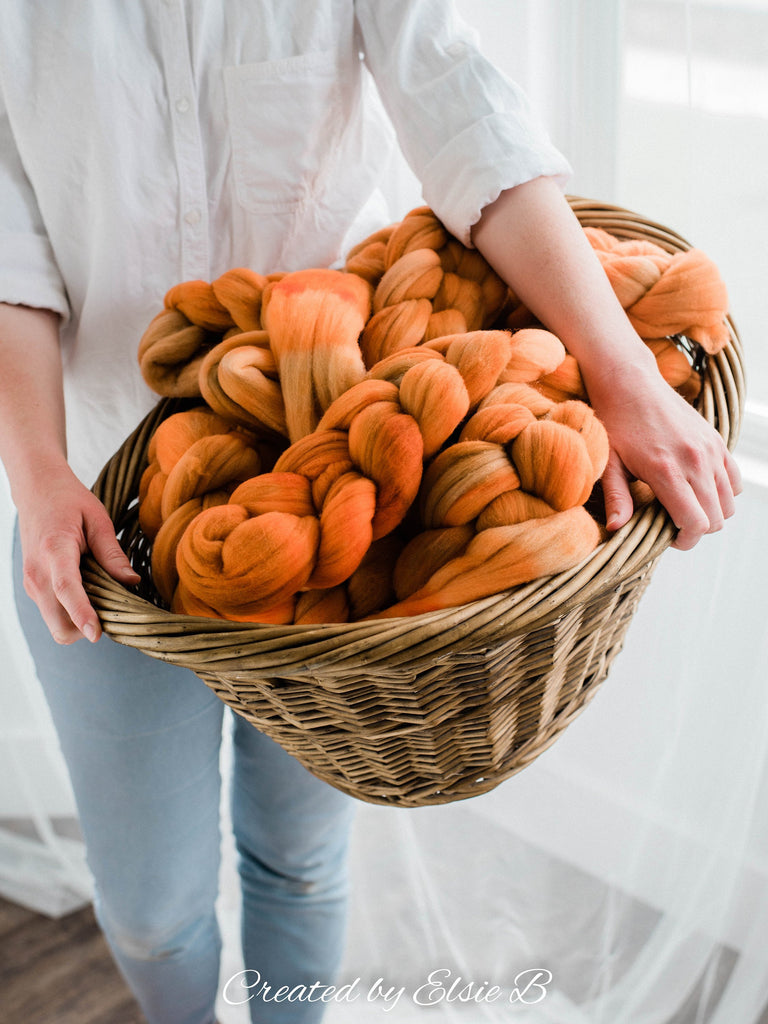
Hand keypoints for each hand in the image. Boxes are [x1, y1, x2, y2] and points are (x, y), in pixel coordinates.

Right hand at [17, 465, 139, 643]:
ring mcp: (32, 583)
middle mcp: (37, 573)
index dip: (82, 615)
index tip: (96, 634)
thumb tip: (132, 582)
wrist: (36, 491)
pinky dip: (71, 613)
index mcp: (54, 550)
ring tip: (101, 595)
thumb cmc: (68, 501)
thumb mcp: (98, 520)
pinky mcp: (34, 588)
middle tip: (114, 609)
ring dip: (79, 622)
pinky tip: (88, 591)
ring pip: (55, 623)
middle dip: (86, 627)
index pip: (67, 590)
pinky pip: (53, 613)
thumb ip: (112, 553)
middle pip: (58, 622)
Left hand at [589, 359, 741, 549]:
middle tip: (673, 524)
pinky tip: (698, 490)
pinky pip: (734, 480)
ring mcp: (710, 450)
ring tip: (684, 507)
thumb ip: (617, 498)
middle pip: (715, 518)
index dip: (685, 541)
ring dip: (710, 513)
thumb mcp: (609, 463)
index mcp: (666, 471)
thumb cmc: (615, 424)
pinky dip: (723, 493)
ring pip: (728, 503)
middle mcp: (695, 461)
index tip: (668, 538)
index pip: (695, 523)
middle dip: (696, 530)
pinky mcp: (717, 441)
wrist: (630, 383)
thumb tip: (617, 528)